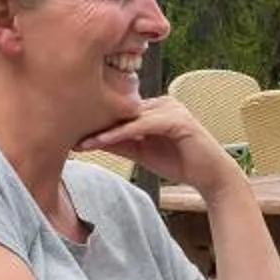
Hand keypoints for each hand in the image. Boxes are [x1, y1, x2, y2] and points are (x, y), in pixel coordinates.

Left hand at [79, 97, 234, 194]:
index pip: (121, 110)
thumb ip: (120, 143)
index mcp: (155, 107)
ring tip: (81, 139)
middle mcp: (163, 102)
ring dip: (104, 128)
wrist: (211, 176)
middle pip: (123, 110)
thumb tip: (91, 140)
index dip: (97, 121)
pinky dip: (121, 133)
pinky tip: (101, 141)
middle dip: (96, 121)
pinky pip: (142, 125)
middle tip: (67, 130)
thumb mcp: (141, 152)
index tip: (71, 131)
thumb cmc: (180, 163)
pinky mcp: (177, 120)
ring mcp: (171, 108)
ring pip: (130, 116)